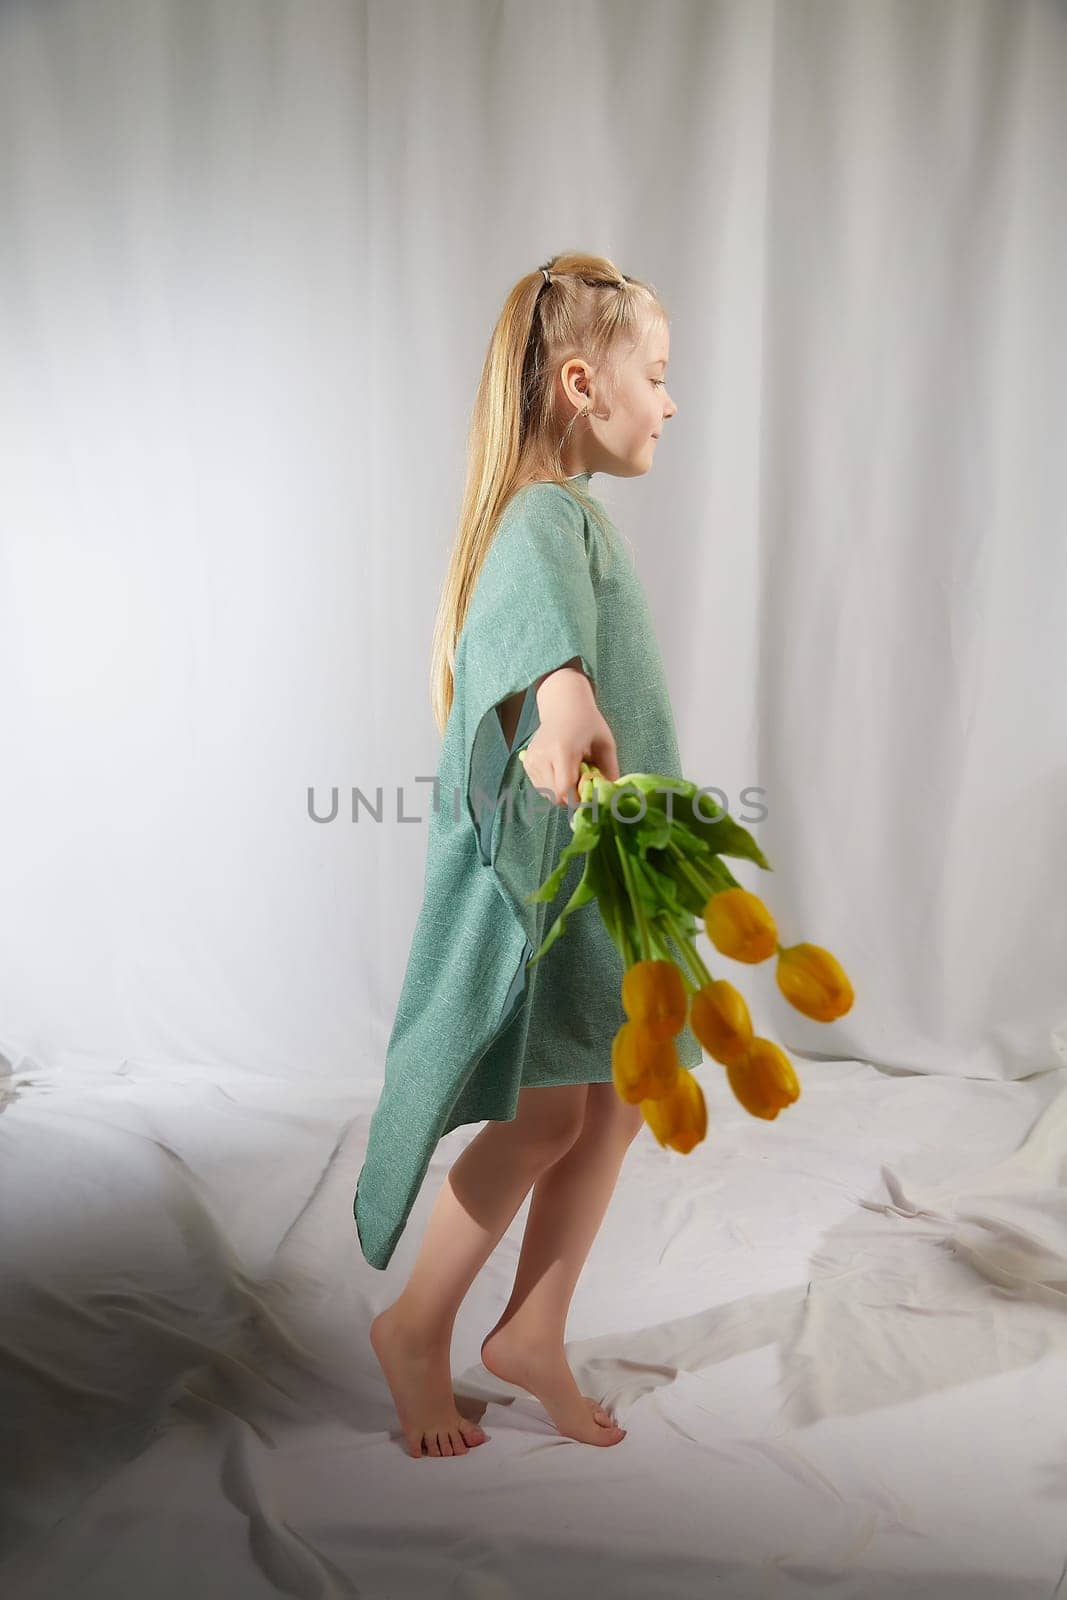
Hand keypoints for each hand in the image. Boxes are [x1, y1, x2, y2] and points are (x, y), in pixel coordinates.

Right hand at [522, 663, 619, 805]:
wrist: (563, 705)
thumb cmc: (587, 723)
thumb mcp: (605, 743)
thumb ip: (609, 770)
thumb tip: (610, 795)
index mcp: (562, 750)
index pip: (565, 789)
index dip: (579, 799)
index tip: (591, 794)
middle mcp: (542, 756)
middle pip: (555, 796)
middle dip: (572, 797)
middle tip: (583, 784)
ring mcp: (531, 760)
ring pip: (547, 794)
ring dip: (562, 792)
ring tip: (572, 774)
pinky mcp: (527, 763)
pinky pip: (540, 787)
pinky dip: (553, 786)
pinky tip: (561, 771)